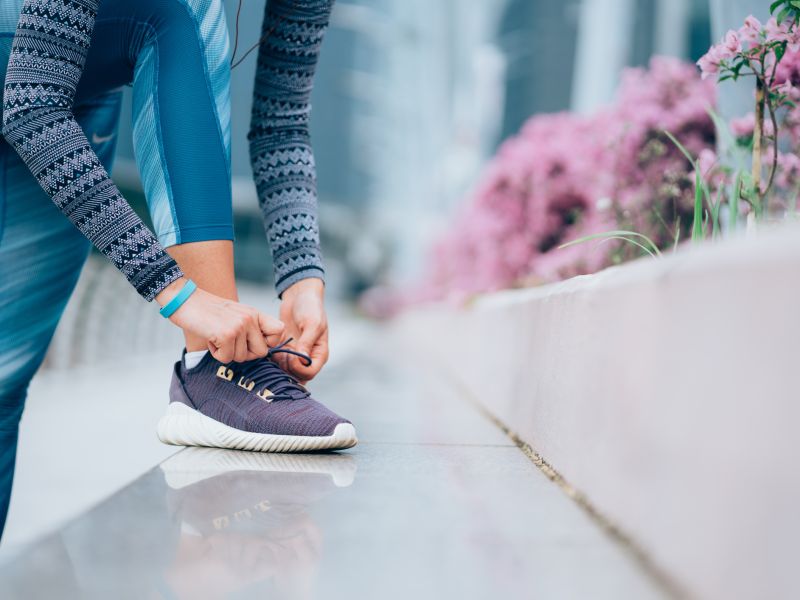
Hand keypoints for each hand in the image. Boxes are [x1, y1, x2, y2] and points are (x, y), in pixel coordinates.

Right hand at [156, 278, 283, 362]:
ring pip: (241, 358)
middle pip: (261, 353)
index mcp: (255, 314)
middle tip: (229, 342)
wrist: (184, 300)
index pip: (280, 331)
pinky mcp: (227, 334)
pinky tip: (210, 338)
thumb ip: (250, 329)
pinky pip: (226, 358)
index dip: (269, 343)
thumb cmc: (207, 311)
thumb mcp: (235, 315)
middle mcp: (251, 318)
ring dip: (226, 352)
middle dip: (243, 353)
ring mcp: (240, 326)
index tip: (252, 341)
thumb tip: (261, 351)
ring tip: (216, 335)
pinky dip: (216, 354)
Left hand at [278, 278, 327, 381]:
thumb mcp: (312, 323)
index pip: (310, 373)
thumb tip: (302, 359)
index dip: (300, 369)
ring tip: (274, 352)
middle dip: (287, 370)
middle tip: (280, 356)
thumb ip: (307, 341)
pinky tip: (268, 349)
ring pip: (285, 371)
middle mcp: (307, 357)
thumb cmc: (310, 308)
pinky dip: (272, 359)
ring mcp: (295, 354)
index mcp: (319, 353)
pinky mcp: (283, 349)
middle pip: (297, 376)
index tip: (291, 357)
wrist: (299, 295)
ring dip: (278, 365)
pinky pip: (276, 361)